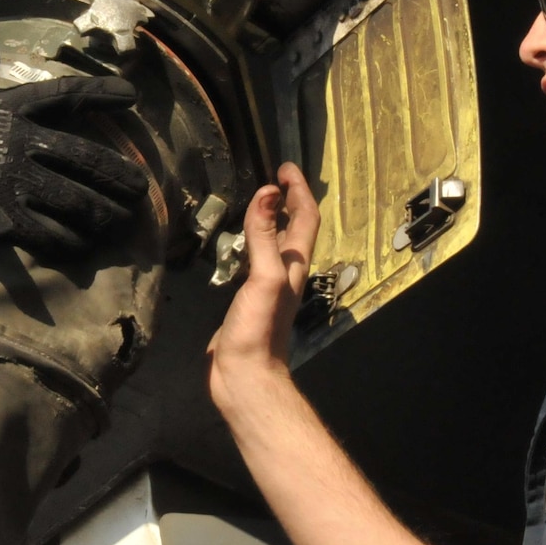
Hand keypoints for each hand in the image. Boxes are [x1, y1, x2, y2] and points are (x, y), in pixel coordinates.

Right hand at [0, 32, 148, 255]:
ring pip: (79, 202)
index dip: (103, 94)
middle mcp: (26, 145)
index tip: (132, 97)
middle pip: (88, 159)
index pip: (68, 95)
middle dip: (119, 175)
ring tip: (122, 220)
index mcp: (14, 109)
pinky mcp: (9, 220)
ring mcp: (20, 185)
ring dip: (105, 213)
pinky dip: (72, 242)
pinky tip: (84, 246)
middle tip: (141, 188)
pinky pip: (52, 235)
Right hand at [207, 163, 318, 401]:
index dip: (299, 191)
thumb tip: (268, 192)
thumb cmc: (258, 330)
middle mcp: (286, 272)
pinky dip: (252, 242)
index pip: (305, 218)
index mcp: (294, 266)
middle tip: (275, 178)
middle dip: (289, 200)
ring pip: (277, 244)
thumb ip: (264, 237)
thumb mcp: (263, 278)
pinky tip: (240, 244)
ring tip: (260, 201)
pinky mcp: (250, 299)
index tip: (285, 167)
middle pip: (295, 229)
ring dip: (273, 220)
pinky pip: (256, 260)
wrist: (244, 377)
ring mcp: (269, 286)